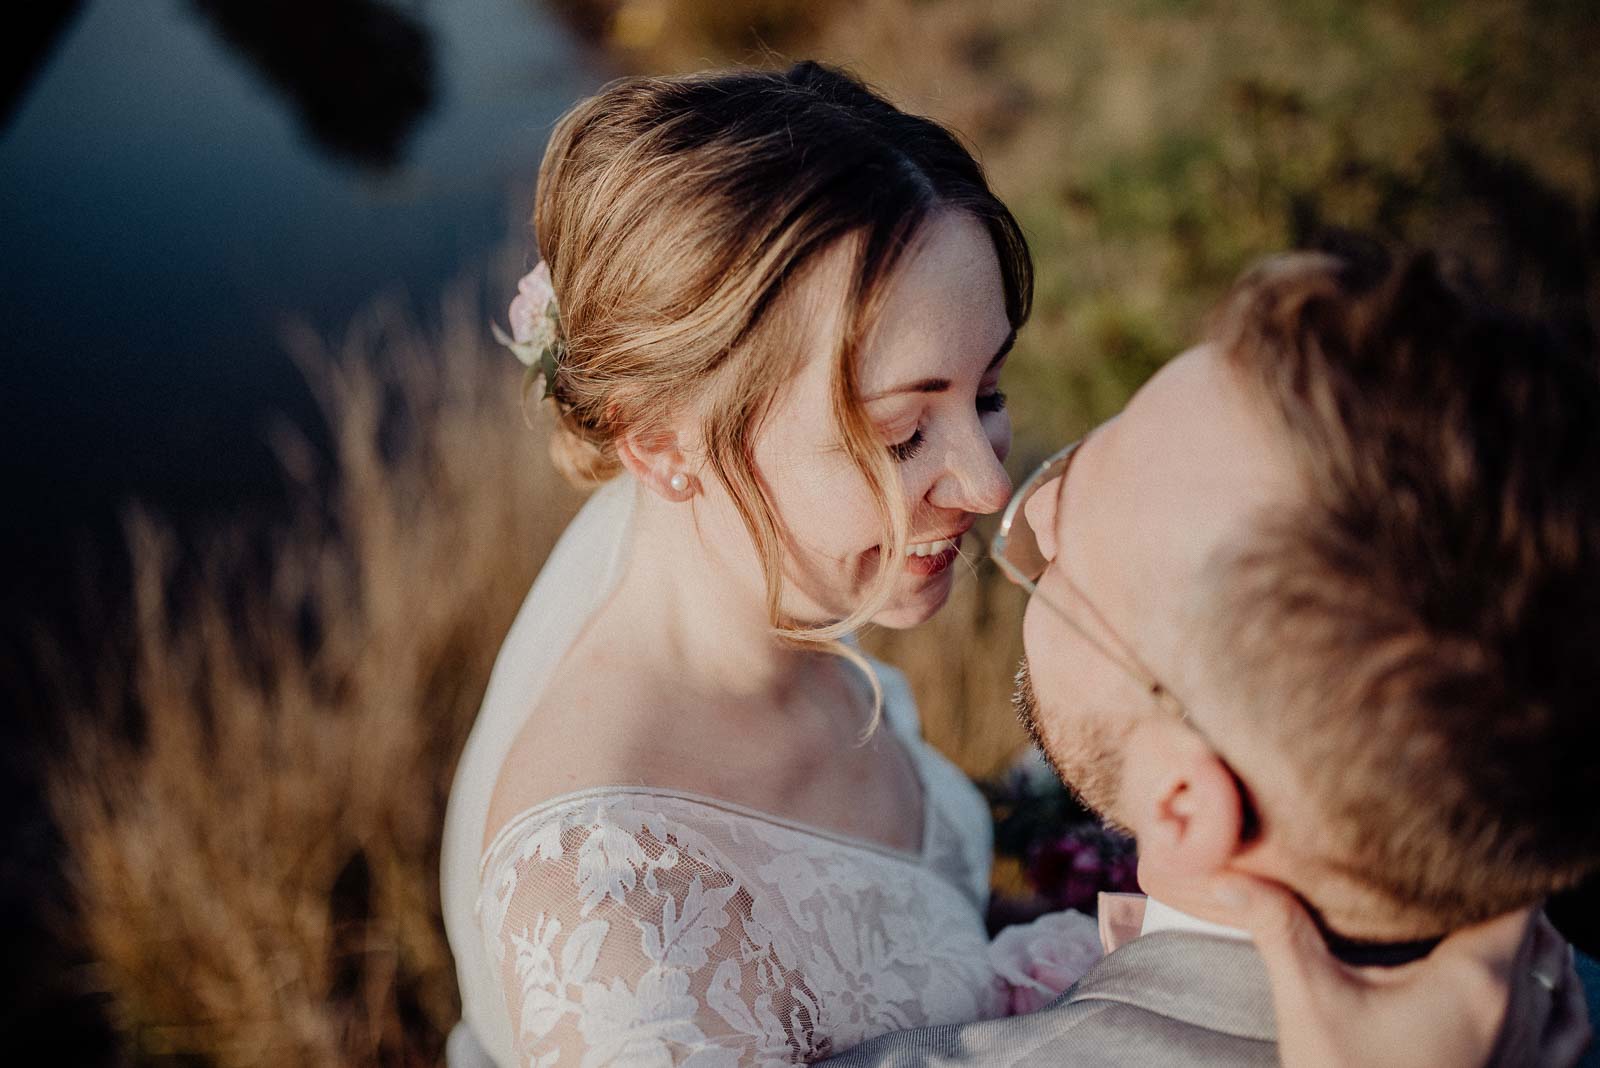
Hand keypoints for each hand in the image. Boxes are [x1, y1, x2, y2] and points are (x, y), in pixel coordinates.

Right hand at [1212, 875, 1590, 1067]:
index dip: (1499, 861)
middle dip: (1503, 895)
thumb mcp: (1309, 1004)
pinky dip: (1560, 993)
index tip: (1463, 840)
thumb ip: (1279, 928)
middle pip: (1540, 926)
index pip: (1519, 895)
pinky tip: (1535, 986)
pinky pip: (1576, 1026)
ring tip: (1487, 919)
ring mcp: (1539, 1053)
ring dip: (1533, 942)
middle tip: (1456, 871)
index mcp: (1478, 981)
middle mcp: (1523, 1011)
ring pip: (1563, 970)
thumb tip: (1228, 872)